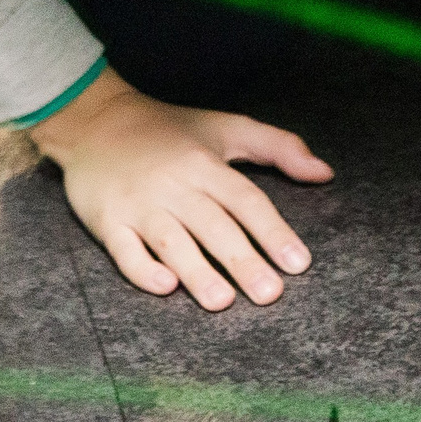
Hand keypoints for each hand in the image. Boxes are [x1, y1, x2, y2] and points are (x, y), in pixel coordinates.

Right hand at [29, 67, 331, 310]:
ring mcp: (139, 204)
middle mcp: (175, 185)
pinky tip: (165, 286)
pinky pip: (123, 250)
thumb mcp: (226, 127)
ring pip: (171, 241)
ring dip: (197, 272)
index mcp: (206, 165)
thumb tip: (324, 172)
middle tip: (270, 293)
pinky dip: (142, 269)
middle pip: (214, 226)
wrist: (96, 120)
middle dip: (243, 260)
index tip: (298, 263)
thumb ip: (279, 147)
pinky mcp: (107, 220)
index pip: (246, 201)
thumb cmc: (169, 130)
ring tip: (223, 301)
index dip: (273, 232)